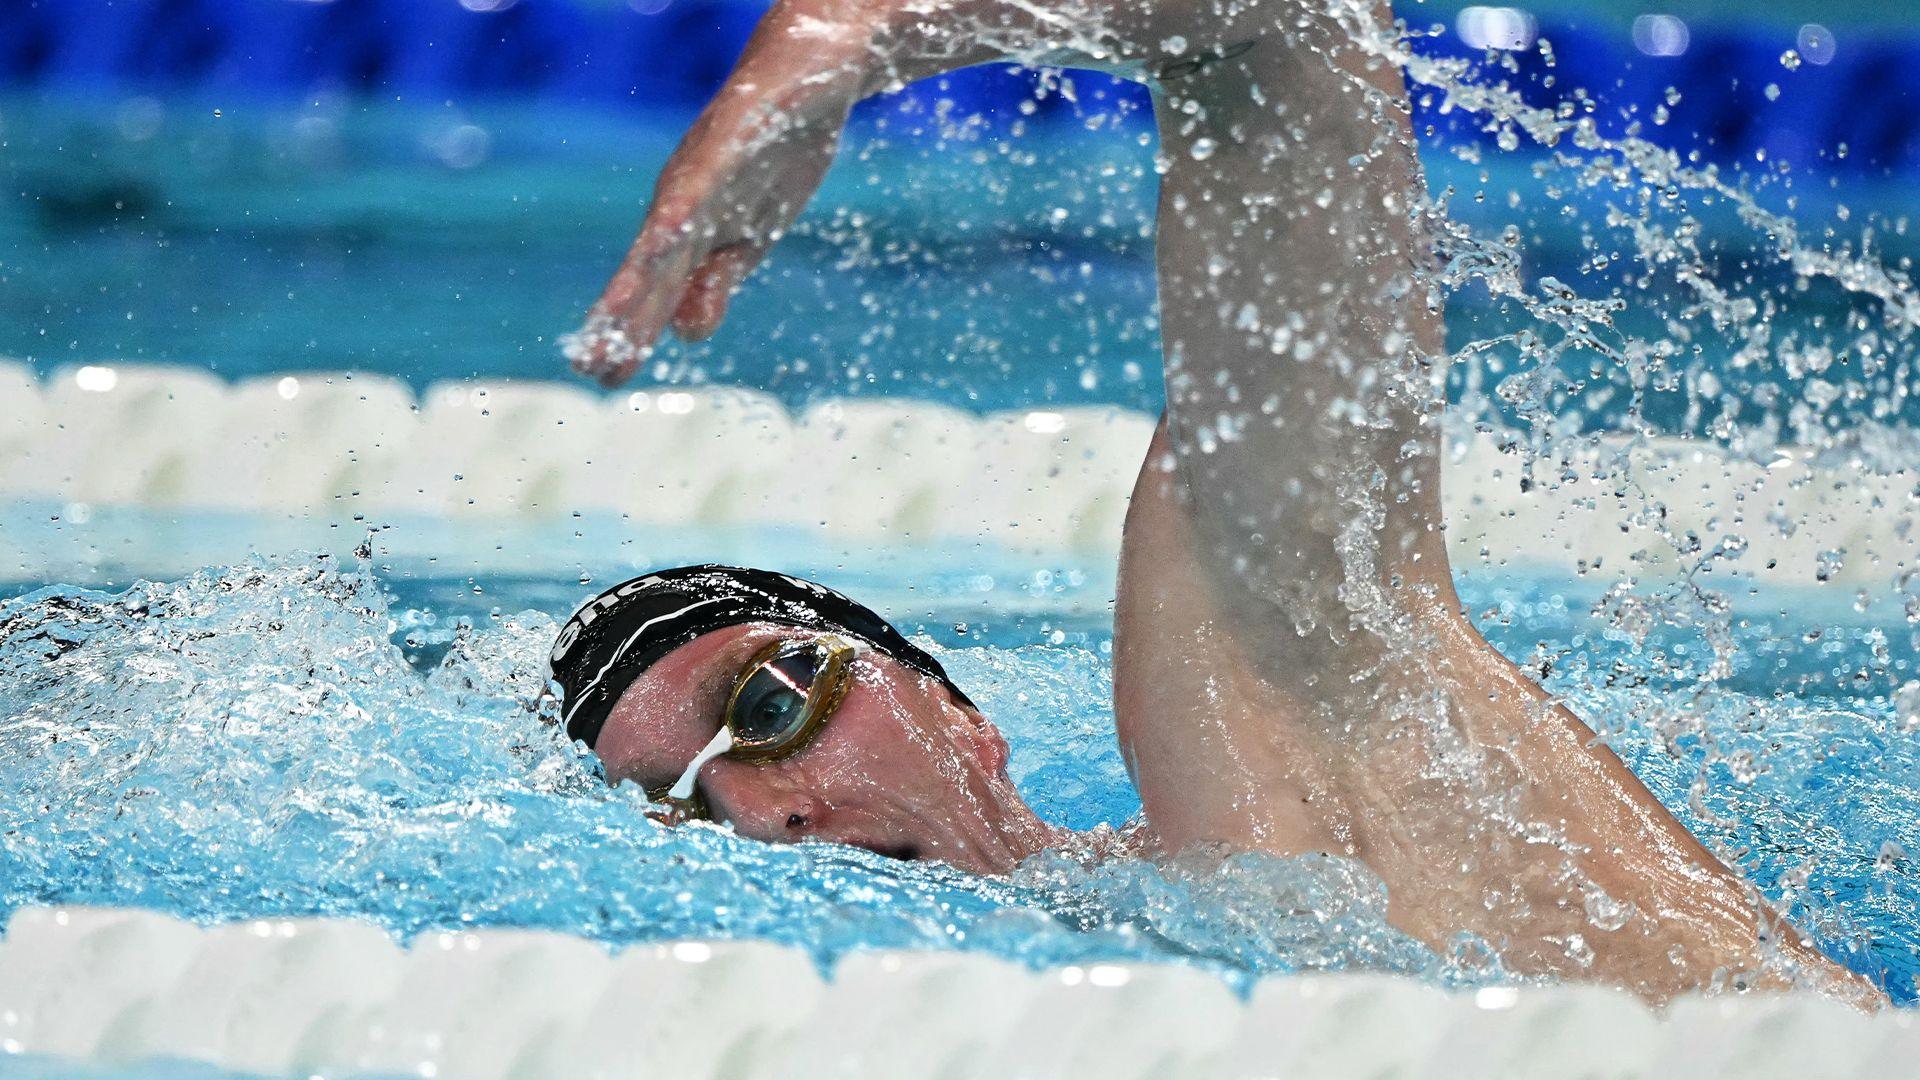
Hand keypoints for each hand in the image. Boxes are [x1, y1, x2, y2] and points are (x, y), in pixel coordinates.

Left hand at [566, 3, 879, 386]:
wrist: (807, 80)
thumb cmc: (775, 154)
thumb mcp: (749, 238)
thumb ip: (715, 282)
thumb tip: (686, 334)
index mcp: (686, 232)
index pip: (651, 292)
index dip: (630, 332)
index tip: (604, 375)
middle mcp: (678, 209)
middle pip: (646, 277)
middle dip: (622, 324)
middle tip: (591, 369)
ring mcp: (695, 183)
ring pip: (660, 245)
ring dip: (636, 286)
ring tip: (609, 326)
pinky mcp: (718, 157)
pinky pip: (694, 196)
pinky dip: (674, 229)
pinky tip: (655, 256)